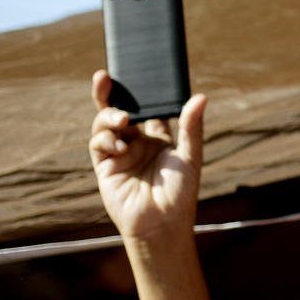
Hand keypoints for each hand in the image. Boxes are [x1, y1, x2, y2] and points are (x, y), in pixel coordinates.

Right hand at [88, 70, 207, 239]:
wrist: (162, 225)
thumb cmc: (181, 194)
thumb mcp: (190, 157)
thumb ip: (192, 127)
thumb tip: (201, 96)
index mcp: (159, 139)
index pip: (148, 109)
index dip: (141, 92)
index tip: (138, 74)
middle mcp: (137, 143)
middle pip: (121, 110)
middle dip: (110, 93)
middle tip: (106, 76)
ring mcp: (120, 153)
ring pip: (106, 123)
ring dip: (109, 115)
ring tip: (122, 118)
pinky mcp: (105, 166)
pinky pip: (98, 143)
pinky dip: (106, 138)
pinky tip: (119, 144)